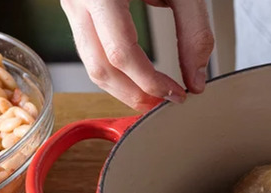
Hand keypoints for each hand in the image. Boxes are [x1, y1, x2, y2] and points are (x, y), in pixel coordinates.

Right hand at [61, 0, 213, 110]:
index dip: (151, 82)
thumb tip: (197, 80)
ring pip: (91, 64)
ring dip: (123, 89)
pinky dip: (116, 72)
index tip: (178, 95)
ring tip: (155, 97)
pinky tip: (140, 78)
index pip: (122, 54)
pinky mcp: (78, 9)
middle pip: (100, 66)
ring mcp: (73, 4)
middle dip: (135, 94)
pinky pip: (91, 50)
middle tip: (166, 104)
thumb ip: (195, 34)